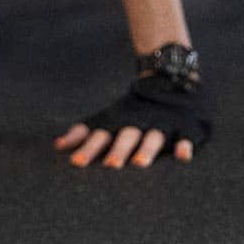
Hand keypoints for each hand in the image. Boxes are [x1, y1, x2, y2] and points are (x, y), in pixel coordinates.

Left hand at [55, 120, 192, 167]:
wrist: (170, 77)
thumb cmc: (133, 108)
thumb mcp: (107, 117)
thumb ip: (83, 133)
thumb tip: (57, 146)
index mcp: (119, 123)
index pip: (101, 137)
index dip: (89, 149)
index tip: (76, 163)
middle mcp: (139, 123)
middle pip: (127, 137)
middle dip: (119, 150)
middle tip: (111, 166)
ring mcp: (163, 124)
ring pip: (154, 137)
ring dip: (147, 149)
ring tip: (140, 163)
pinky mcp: (184, 126)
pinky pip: (185, 137)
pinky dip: (184, 145)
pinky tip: (182, 156)